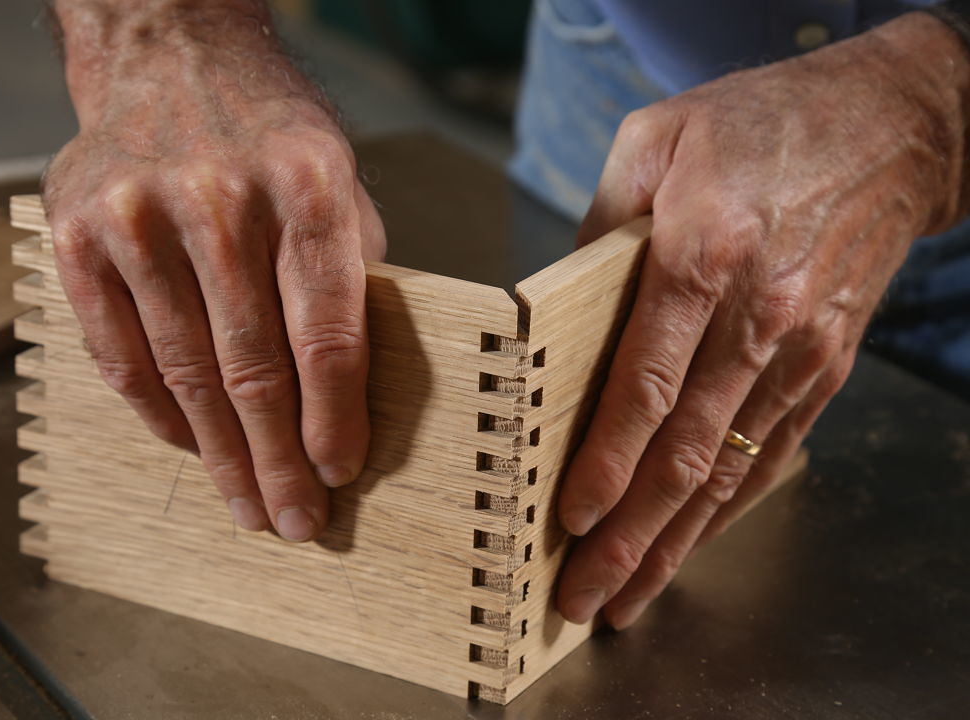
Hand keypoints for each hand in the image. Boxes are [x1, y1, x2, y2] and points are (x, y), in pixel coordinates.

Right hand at [44, 0, 385, 541]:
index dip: (335, 418)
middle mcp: (222, 202)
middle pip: (255, 369)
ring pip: (187, 375)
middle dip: (279, 460)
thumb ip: (346, 277)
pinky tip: (190, 447)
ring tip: (246, 504)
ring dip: (221, 455)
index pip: (326, 334)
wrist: (172, 58)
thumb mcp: (338, 183)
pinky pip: (122, 355)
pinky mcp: (79, 235)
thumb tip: (349, 394)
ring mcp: (140, 217)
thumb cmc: (269, 134)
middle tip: (295, 519)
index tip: (341, 473)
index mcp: (306, 186)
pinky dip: (160, 415)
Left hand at [556, 12, 969, 626]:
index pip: (647, 384)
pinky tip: (690, 546)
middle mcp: (757, 315)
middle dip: (629, 535)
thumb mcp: (655, 141)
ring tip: (627, 596)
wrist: (891, 127)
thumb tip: (556, 306)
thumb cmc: (761, 123)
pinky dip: (728, 508)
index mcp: (704, 253)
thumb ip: (600, 227)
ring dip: (674, 542)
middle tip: (582, 595)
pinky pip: (772, 451)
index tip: (569, 517)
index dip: (606, 461)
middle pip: (687, 450)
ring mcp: (799, 348)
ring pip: (730, 468)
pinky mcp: (825, 363)